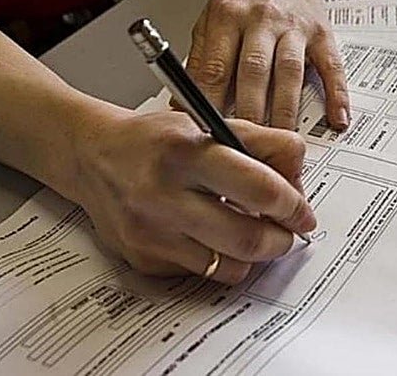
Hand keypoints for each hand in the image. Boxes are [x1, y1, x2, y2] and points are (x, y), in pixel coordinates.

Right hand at [73, 109, 314, 283]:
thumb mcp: (212, 123)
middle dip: (280, 241)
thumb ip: (265, 145)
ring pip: (228, 266)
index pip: (260, 188)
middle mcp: (163, 193)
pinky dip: (220, 260)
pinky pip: (201, 273)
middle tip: (287, 233)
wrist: (94, 156)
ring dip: (254, 255)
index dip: (293, 206)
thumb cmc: (159, 139)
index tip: (302, 213)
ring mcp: (150, 232)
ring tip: (253, 234)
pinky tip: (214, 236)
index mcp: (187, 150)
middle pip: (248, 239)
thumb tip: (298, 184)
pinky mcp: (143, 259)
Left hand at [184, 0, 349, 130]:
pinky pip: (331, 67)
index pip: (217, 66)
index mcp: (228, 15)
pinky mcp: (322, 34)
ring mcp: (295, 27)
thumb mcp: (211, 18)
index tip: (206, 133)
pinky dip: (337, 95)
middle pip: (254, 71)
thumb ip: (201, 60)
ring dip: (285, 111)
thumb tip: (183, 105)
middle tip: (245, 148)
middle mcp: (262, 19)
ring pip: (290, 73)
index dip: (210, 103)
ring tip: (280, 142)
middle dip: (249, 113)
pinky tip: (338, 120)